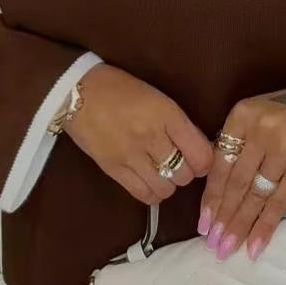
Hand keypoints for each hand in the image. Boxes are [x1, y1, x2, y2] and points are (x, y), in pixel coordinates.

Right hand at [64, 63, 214, 203]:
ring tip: (162, 173)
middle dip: (187, 172)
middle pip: (185, 175)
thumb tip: (198, 148)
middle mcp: (152, 137)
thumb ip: (179, 124)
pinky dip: (152, 193)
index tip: (200, 159)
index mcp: (168, 115)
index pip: (201, 154)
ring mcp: (131, 156)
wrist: (79, 92)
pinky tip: (149, 182)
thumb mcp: (159, 99)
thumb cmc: (121, 89)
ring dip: (169, 184)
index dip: (206, 162)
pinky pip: (142, 195)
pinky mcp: (113, 170)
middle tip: (179, 163)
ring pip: (166, 188)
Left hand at [198, 82, 285, 261]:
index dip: (211, 196)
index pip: (221, 163)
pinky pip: (281, 202)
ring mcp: (284, 150)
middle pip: (237, 183)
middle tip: (212, 244)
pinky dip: (267, 225)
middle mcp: (261, 132)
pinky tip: (255, 245)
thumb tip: (218, 188)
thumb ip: (237, 143)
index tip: (202, 223)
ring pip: (257, 195)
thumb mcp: (254, 115)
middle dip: (223, 217)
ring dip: (241, 225)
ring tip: (227, 249)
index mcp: (242, 117)